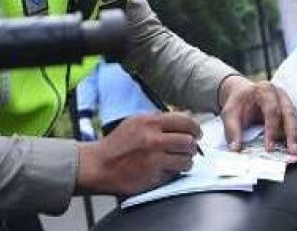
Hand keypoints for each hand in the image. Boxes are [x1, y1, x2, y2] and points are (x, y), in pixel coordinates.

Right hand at [75, 112, 198, 195]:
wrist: (100, 165)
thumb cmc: (117, 144)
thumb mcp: (135, 122)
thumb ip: (158, 120)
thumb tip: (184, 119)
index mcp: (149, 122)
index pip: (185, 121)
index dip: (195, 128)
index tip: (197, 132)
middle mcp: (153, 139)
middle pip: (189, 141)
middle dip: (192, 146)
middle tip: (190, 147)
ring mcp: (154, 159)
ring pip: (186, 160)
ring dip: (186, 160)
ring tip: (179, 159)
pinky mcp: (154, 177)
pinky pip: (175, 173)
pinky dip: (175, 171)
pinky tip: (167, 168)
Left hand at [218, 75, 296, 154]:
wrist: (243, 95)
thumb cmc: (238, 103)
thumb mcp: (230, 113)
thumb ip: (232, 130)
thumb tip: (235, 148)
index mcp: (265, 90)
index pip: (272, 110)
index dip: (271, 130)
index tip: (269, 147)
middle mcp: (279, 95)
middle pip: (289, 114)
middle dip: (291, 134)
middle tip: (292, 152)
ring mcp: (287, 103)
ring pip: (295, 120)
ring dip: (295, 138)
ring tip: (293, 153)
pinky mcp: (289, 112)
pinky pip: (294, 125)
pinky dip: (293, 137)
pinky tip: (290, 149)